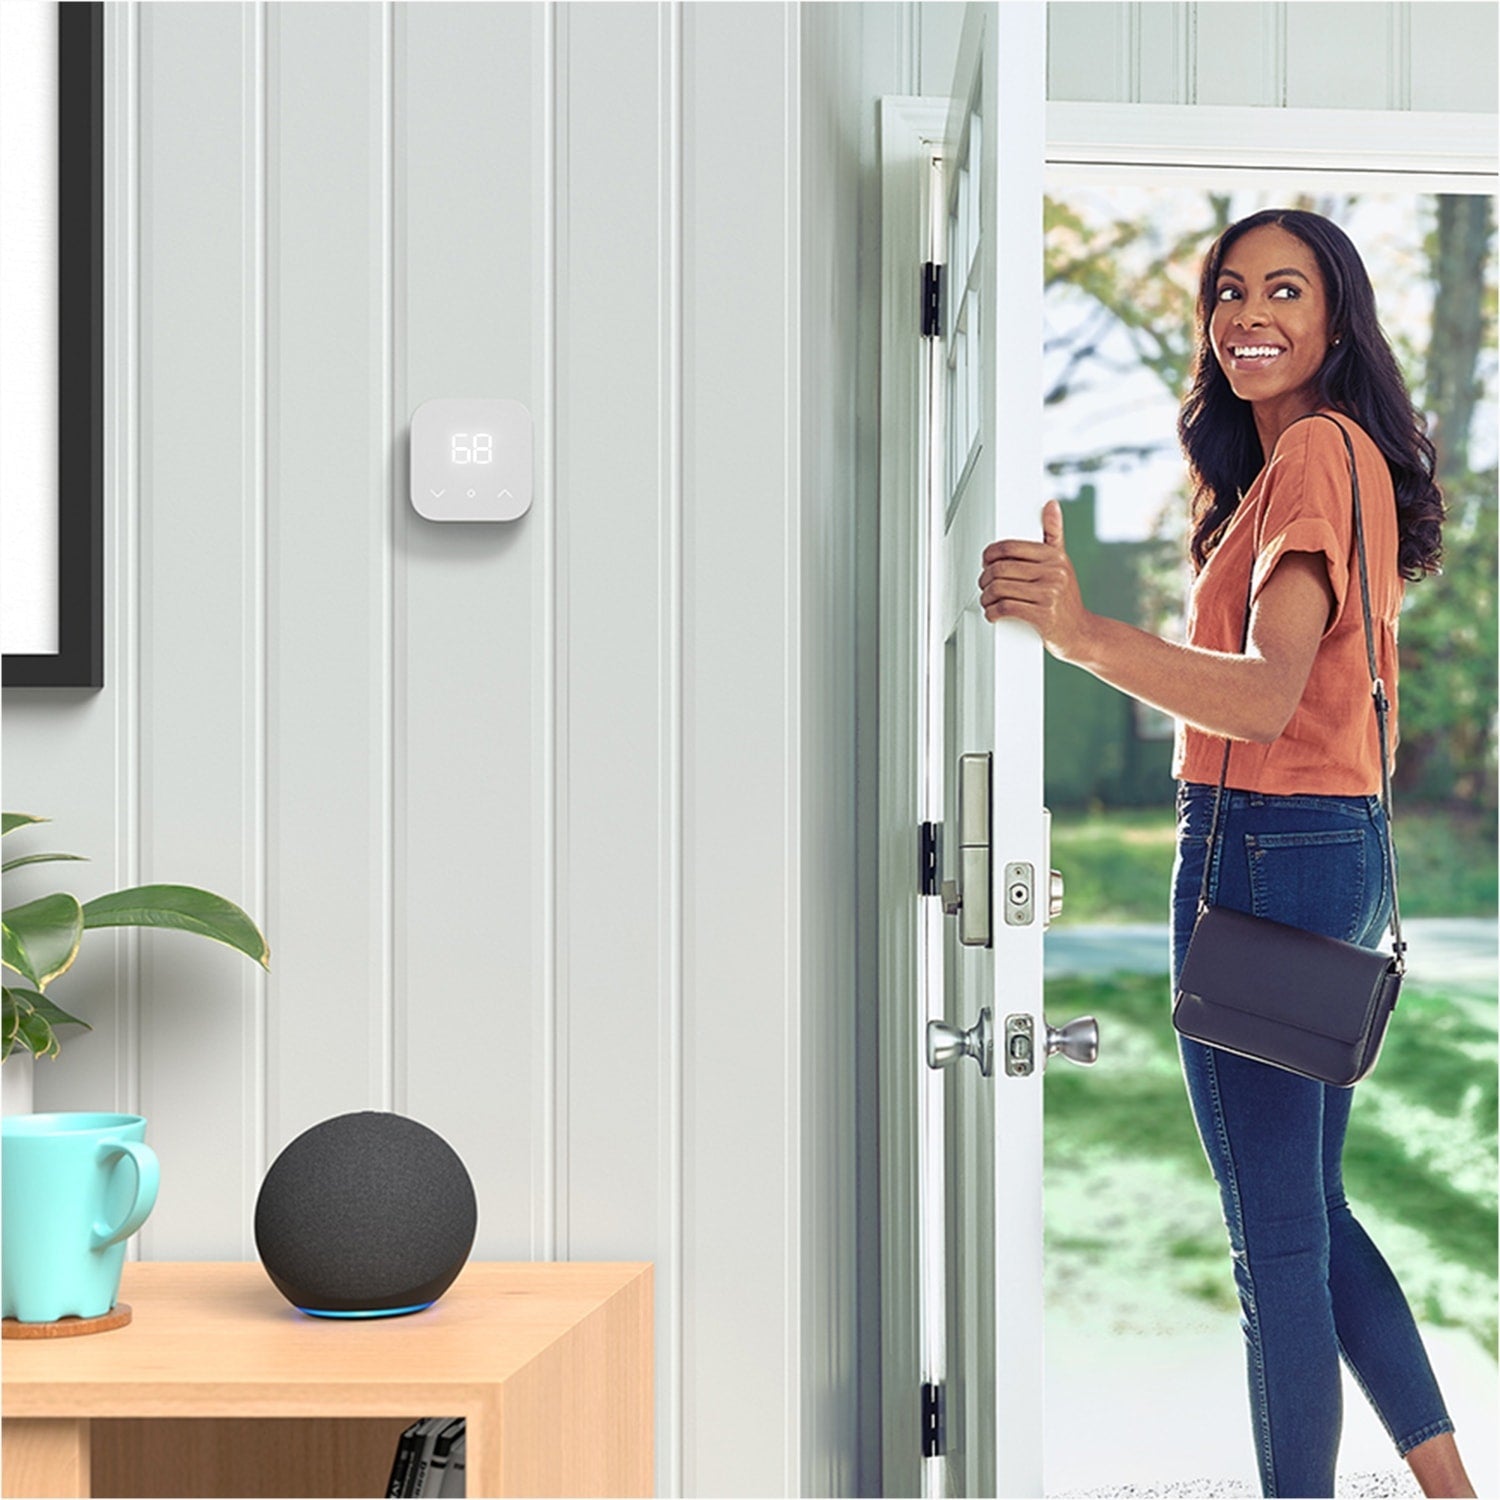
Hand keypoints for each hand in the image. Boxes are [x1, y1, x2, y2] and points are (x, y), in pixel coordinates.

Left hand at [978, 500, 1093, 661]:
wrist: (1081, 633)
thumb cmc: (1066, 598)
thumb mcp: (1062, 562)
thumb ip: (1053, 534)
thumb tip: (1050, 504)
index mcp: (1054, 557)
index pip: (1010, 547)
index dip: (990, 554)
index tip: (985, 562)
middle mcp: (1054, 573)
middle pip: (1001, 569)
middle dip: (985, 578)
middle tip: (984, 584)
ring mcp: (1049, 594)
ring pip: (1000, 588)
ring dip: (986, 596)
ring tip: (987, 600)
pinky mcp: (1043, 616)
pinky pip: (1006, 608)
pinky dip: (992, 612)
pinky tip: (992, 613)